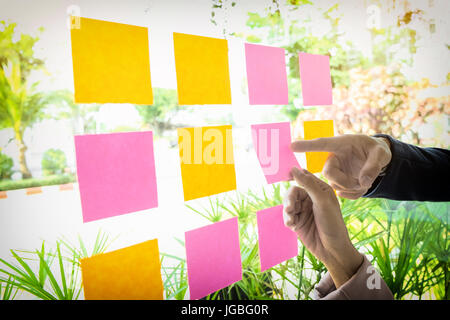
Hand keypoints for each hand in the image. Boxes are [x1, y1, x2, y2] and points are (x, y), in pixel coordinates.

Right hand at [283, 167, 362, 287]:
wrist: (332, 249)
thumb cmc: (332, 223)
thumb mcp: (322, 201)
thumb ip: (308, 184)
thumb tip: (294, 169)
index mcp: (320, 189)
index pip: (304, 177)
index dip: (294, 175)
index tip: (285, 176)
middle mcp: (311, 198)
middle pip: (292, 191)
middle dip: (289, 199)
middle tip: (290, 208)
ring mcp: (304, 209)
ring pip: (287, 203)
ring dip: (287, 210)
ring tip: (291, 220)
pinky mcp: (297, 221)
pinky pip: (286, 215)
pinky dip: (287, 219)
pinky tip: (292, 225)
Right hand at [291, 134, 391, 198]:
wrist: (378, 159)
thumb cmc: (377, 150)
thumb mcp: (381, 153)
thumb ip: (373, 165)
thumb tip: (363, 182)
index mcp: (340, 144)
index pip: (321, 144)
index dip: (306, 146)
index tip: (292, 146)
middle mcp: (334, 158)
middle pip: (328, 173)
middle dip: (345, 181)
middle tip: (363, 182)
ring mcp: (335, 171)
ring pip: (335, 185)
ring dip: (352, 188)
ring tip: (366, 180)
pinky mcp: (339, 183)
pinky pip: (342, 193)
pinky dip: (354, 194)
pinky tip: (362, 186)